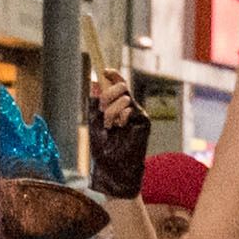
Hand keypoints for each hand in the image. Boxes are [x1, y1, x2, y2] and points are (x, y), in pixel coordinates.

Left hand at [86, 70, 147, 198]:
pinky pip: (130, 108)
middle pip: (121, 85)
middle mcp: (128, 108)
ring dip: (111, 111)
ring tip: (110, 126)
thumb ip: (95, 103)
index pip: (118, 84)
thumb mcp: (95, 122)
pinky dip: (121, 116)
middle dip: (108, 95)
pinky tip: (120, 128)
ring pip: (124, 97)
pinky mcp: (143, 120)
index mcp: (116, 107)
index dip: (113, 75)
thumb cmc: (103, 149)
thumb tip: (95, 81)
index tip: (104, 71)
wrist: (113, 167)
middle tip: (102, 110)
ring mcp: (137, 113)